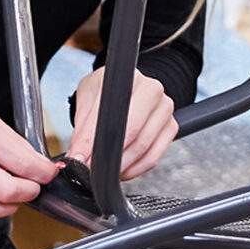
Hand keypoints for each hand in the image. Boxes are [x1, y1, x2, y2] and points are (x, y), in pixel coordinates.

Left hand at [64, 68, 178, 180]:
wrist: (122, 89)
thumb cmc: (104, 91)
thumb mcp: (87, 100)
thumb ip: (83, 128)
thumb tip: (79, 157)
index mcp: (132, 80)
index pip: (115, 116)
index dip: (95, 141)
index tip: (81, 158)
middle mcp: (154, 92)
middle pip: (133, 135)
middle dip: (109, 158)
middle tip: (90, 168)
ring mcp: (165, 110)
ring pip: (143, 149)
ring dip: (121, 166)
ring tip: (103, 169)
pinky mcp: (170, 128)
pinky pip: (153, 157)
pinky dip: (135, 168)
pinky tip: (122, 168)